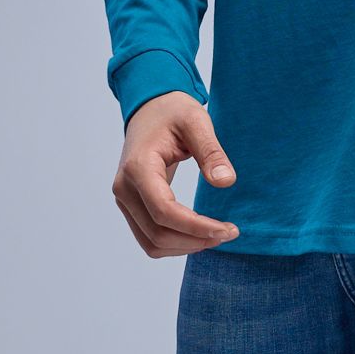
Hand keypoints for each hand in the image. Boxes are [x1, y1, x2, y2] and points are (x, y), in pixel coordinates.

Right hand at [111, 91, 240, 256]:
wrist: (150, 107)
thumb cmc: (173, 111)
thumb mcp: (196, 121)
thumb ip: (211, 151)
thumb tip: (226, 182)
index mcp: (138, 167)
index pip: (164, 211)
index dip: (196, 227)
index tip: (228, 229)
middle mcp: (124, 188)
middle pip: (157, 233)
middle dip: (195, 240)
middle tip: (230, 233)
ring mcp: (124, 199)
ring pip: (151, 242)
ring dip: (185, 246)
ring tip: (217, 235)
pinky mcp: (131, 205)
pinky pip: (149, 236)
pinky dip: (174, 242)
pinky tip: (199, 233)